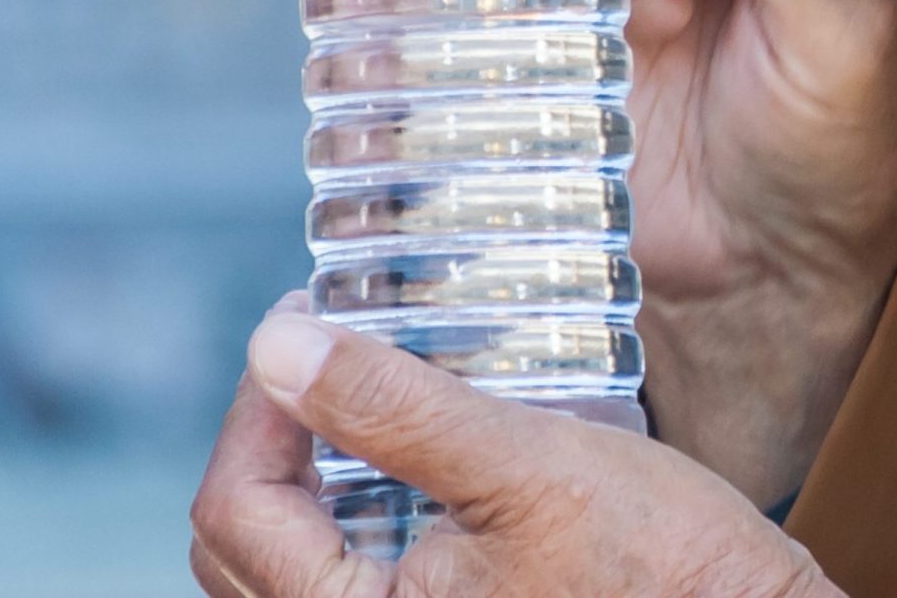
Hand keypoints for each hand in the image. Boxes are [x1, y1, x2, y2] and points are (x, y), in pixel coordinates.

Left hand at [190, 305, 840, 597]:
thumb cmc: (659, 564)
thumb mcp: (526, 461)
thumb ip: (395, 408)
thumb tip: (276, 345)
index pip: (237, 512)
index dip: (258, 404)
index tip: (305, 323)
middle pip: (246, 550)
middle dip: (274, 440)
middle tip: (326, 356)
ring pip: (293, 570)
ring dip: (312, 478)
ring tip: (367, 400)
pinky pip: (356, 584)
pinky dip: (358, 517)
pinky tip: (415, 465)